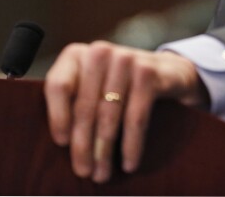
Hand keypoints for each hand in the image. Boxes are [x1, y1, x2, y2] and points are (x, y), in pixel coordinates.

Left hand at [44, 41, 207, 183]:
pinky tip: (128, 163)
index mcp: (77, 54)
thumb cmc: (119, 86)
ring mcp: (125, 59)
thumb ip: (73, 103)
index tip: (62, 144)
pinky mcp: (148, 72)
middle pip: (84, 106)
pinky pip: (136, 118)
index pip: (58, 85)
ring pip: (109, 115)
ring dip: (105, 150)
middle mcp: (100, 52)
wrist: (166, 71)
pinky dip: (131, 145)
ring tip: (102, 173)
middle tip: (84, 171)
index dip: (58, 116)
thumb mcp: (92, 87)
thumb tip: (63, 143)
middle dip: (83, 145)